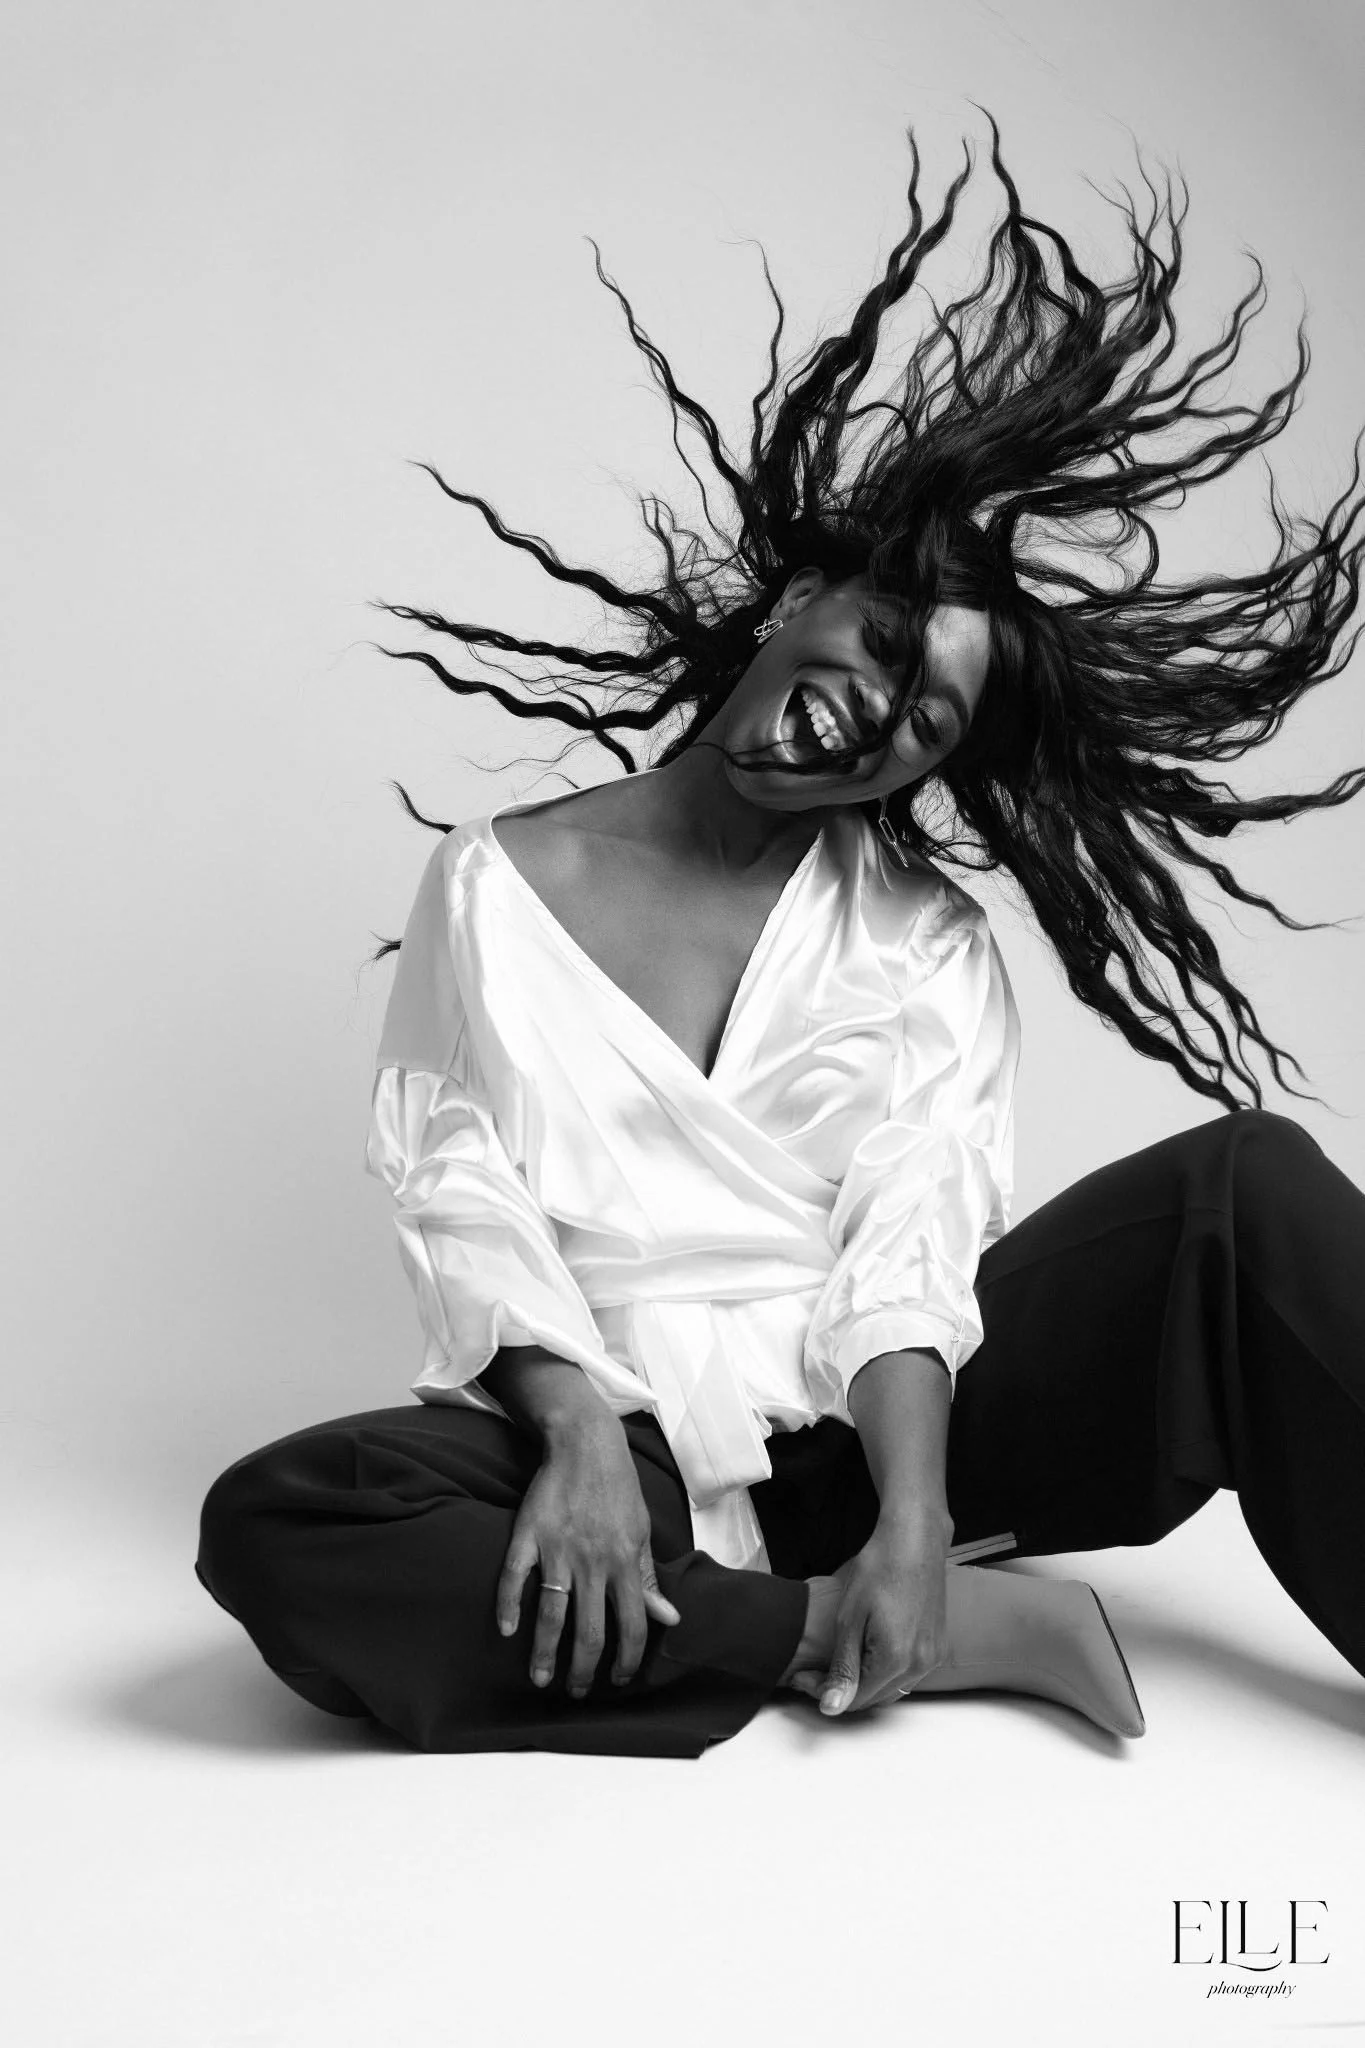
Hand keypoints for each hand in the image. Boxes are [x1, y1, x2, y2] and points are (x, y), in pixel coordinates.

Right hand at [495, 1413, 681, 1698]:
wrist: (585, 1445)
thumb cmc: (618, 1490)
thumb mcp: (641, 1532)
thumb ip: (648, 1578)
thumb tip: (670, 1618)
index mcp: (625, 1563)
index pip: (632, 1626)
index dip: (627, 1659)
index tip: (618, 1680)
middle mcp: (594, 1563)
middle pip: (590, 1631)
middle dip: (584, 1670)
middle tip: (575, 1691)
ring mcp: (559, 1549)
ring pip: (552, 1614)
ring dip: (545, 1653)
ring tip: (541, 1679)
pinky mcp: (529, 1534)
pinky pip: (514, 1576)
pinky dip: (508, 1605)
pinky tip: (505, 1630)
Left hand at [786, 1509, 953, 1716]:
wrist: (914, 1538)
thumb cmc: (879, 1568)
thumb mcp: (849, 1618)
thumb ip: (843, 1668)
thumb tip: (831, 1708)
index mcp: (896, 1660)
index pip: (855, 1699)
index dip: (825, 1692)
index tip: (802, 1676)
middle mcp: (921, 1665)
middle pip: (874, 1698)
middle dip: (844, 1689)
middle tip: (816, 1669)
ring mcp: (934, 1656)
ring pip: (892, 1688)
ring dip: (866, 1682)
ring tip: (841, 1657)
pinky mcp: (938, 1645)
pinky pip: (908, 1674)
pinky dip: (886, 1671)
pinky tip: (868, 1649)